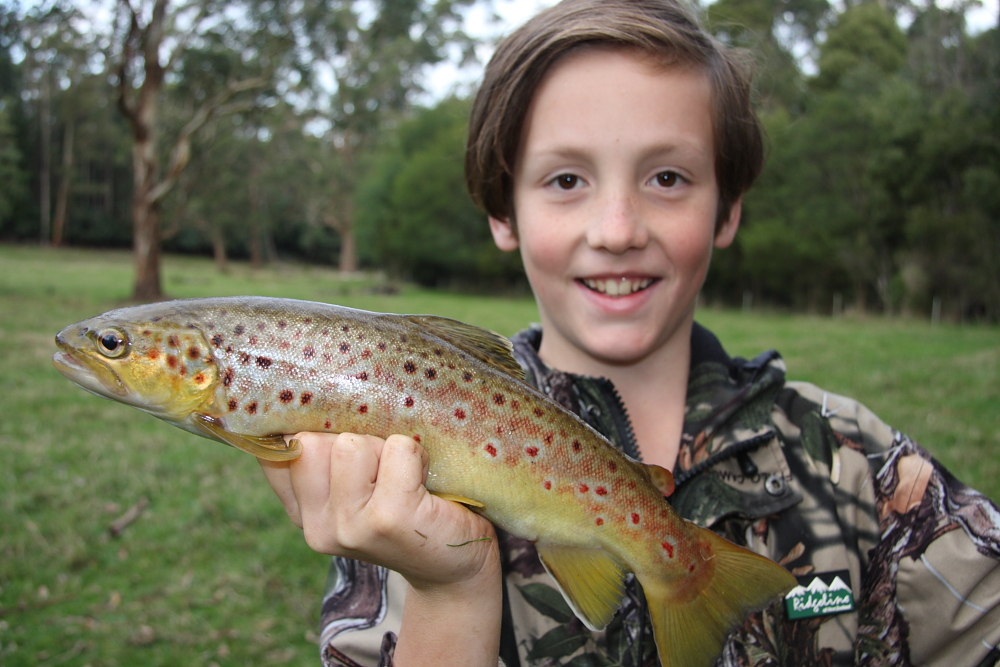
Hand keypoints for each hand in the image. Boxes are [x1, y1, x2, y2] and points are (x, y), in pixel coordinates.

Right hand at [258, 432, 499, 590]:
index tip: (346, 443)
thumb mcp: (356, 490)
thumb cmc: (410, 510)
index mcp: (304, 516)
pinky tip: (426, 484)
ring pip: (351, 444)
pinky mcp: (388, 518)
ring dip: (386, 448)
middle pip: (312, 441)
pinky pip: (397, 449)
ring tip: (406, 477)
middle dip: (355, 442)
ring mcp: (350, 527)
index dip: (310, 431)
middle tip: (386, 472)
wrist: (459, 563)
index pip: (274, 453)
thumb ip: (324, 460)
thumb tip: (304, 401)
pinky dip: (417, 455)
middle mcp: (318, 528)